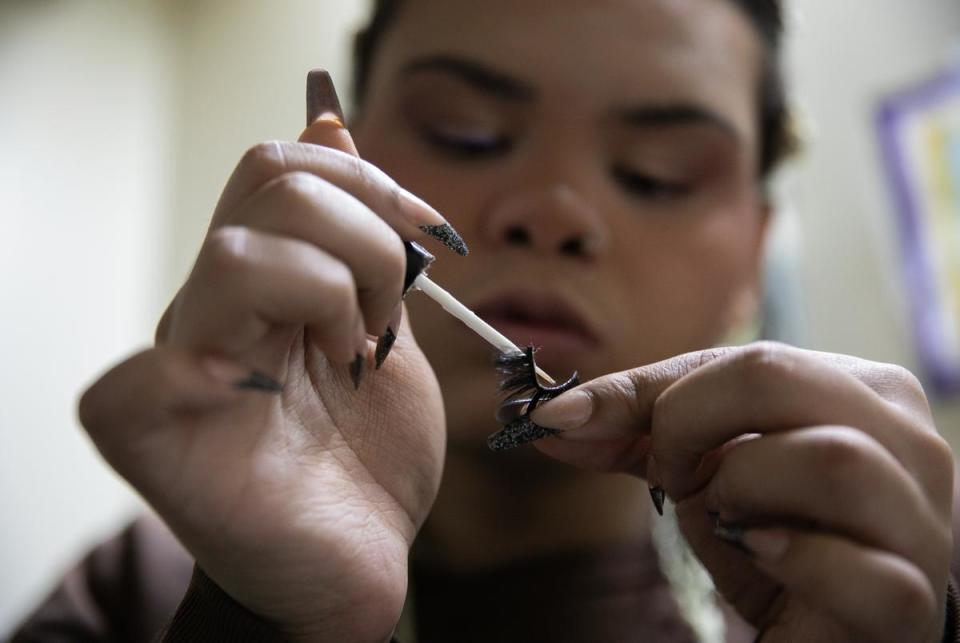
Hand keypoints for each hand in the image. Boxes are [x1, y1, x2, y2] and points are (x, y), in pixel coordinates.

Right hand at [79, 113, 452, 641]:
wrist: (359, 566)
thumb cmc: (368, 456)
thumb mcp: (384, 325)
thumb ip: (356, 234)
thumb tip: (326, 117)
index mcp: (263, 282)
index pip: (281, 166)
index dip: (370, 182)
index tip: (433, 240)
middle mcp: (212, 310)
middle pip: (268, 184)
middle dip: (368, 240)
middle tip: (386, 319)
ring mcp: (179, 365)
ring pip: (236, 253)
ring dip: (332, 295)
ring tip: (354, 359)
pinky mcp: (153, 433)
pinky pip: (160, 363)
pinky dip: (240, 358)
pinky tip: (281, 397)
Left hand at [531, 341, 953, 641]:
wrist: (826, 627)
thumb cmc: (774, 536)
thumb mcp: (705, 469)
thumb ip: (636, 431)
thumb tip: (547, 413)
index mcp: (864, 393)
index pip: (749, 359)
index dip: (659, 396)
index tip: (584, 425)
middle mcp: (910, 444)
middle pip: (780, 379)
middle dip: (690, 425)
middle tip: (670, 477)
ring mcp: (921, 525)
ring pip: (833, 463)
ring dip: (741, 490)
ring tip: (728, 521)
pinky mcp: (912, 604)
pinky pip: (861, 570)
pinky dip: (792, 560)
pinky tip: (764, 556)